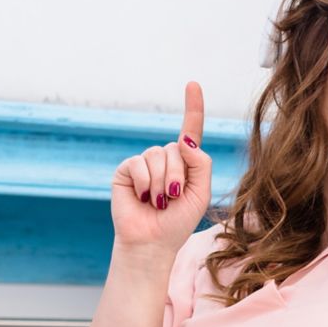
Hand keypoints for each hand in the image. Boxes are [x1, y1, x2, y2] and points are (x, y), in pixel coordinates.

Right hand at [110, 81, 212, 252]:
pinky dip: (146, 183)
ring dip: (162, 183)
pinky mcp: (126, 170)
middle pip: (177, 148)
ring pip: (158, 155)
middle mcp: (164, 158)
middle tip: (172, 199)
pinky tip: (144, 198)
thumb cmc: (177, 222)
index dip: (193, 107)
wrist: (152, 243)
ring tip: (158, 202)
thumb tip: (184, 140)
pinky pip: (139, 163)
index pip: (190, 130)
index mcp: (185, 163)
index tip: (193, 84)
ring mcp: (144, 163)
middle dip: (178, 176)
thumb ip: (200, 163)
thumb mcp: (201, 193)